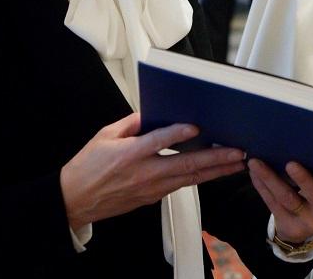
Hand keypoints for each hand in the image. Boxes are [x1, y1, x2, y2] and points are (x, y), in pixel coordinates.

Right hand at [59, 113, 245, 229]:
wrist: (75, 200)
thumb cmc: (87, 167)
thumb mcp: (104, 135)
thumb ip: (131, 122)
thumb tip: (153, 112)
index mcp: (129, 155)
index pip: (158, 141)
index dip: (178, 133)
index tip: (197, 127)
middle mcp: (144, 173)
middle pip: (186, 165)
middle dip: (215, 158)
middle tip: (237, 152)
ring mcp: (151, 188)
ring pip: (190, 179)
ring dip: (215, 171)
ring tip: (236, 163)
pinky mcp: (153, 198)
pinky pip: (181, 185)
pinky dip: (200, 178)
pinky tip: (214, 171)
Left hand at [248, 159, 312, 243]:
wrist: (306, 223)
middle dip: (303, 180)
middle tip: (291, 164)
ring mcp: (305, 220)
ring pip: (287, 198)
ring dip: (271, 179)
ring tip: (257, 163)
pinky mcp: (286, 222)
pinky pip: (272, 203)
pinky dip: (261, 186)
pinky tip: (254, 172)